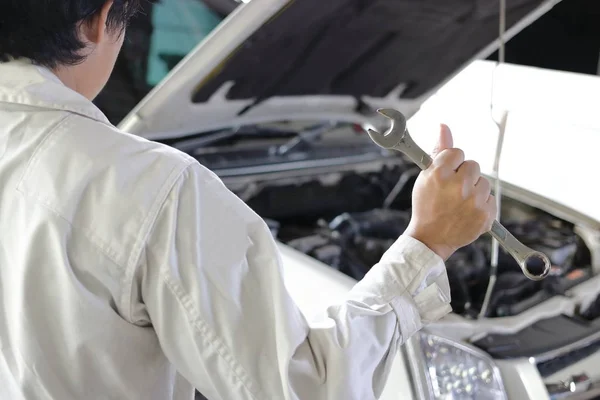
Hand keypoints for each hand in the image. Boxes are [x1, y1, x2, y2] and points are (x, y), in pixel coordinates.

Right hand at [405, 124, 496, 259]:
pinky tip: (467, 212)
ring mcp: (473, 201)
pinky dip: (481, 204)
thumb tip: (444, 126)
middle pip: (473, 165)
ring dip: (474, 190)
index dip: (451, 163)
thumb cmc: (427, 205)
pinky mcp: (485, 215)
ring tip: (459, 203)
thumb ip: (439, 151)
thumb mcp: (426, 177)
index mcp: (439, 174)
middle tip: (451, 191)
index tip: (446, 175)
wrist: (431, 238)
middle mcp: (458, 185)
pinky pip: (490, 198)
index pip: (457, 152)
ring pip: (483, 182)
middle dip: (464, 176)